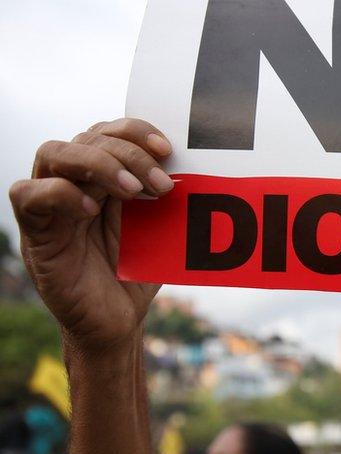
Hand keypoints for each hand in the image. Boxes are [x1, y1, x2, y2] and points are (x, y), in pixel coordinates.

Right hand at [9, 118, 173, 350]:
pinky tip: (91, 209)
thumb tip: (200, 167)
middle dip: (128, 153)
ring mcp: (52, 205)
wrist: (118, 322)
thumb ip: (168, 198)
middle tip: (161, 184)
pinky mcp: (35, 232)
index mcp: (104, 177)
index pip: (109, 131)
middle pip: (86, 138)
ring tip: (133, 191)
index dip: (136, 130)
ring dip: (99, 165)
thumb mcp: (160, 229)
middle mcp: (74, 183)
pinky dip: (61, 193)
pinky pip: (28, 194)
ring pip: (55, 153)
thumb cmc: (138, 273)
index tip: (168, 149)